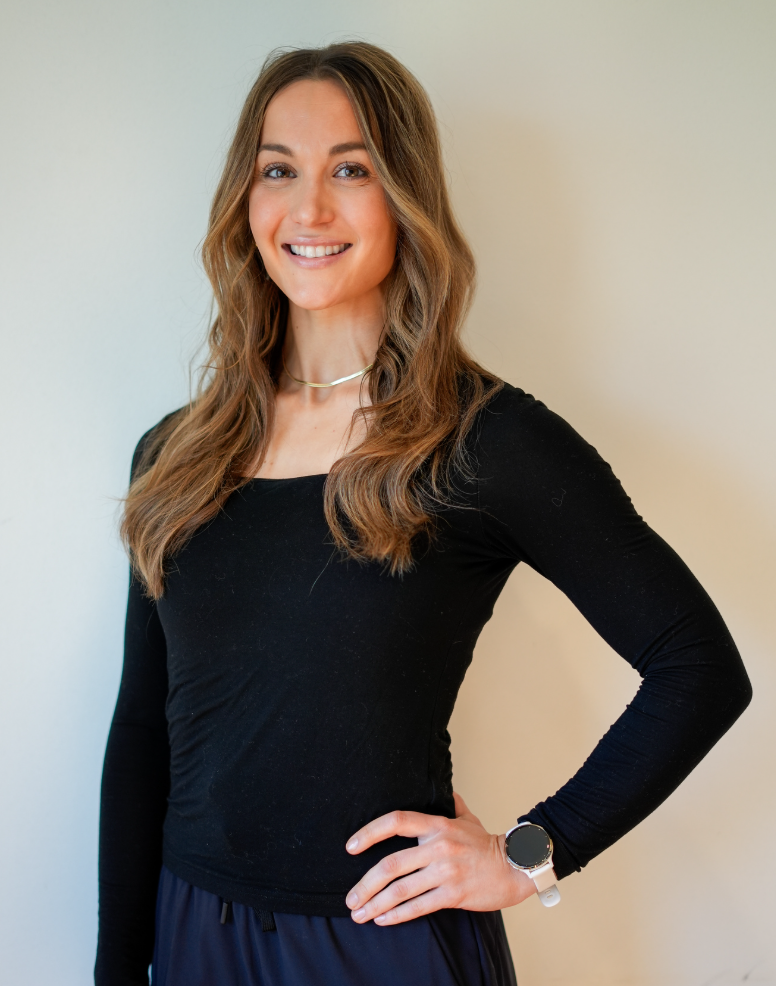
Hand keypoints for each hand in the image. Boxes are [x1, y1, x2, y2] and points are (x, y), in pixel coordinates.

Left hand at [344, 792, 535, 924]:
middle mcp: (438, 846)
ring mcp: (445, 871)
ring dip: (376, 904)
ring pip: (401, 890)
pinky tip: (383, 919)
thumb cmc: (487, 843)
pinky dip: (397, 915)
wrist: (516, 866)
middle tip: (350, 898)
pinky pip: (419, 906)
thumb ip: (451, 803)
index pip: (396, 821)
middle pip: (391, 865)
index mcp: (437, 824)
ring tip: (360, 913)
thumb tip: (444, 790)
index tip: (351, 846)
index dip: (370, 832)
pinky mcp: (453, 894)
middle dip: (366, 884)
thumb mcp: (467, 817)